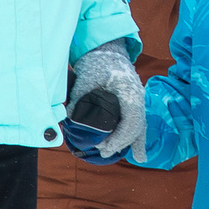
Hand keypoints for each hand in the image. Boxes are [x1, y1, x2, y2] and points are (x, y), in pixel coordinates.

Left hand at [68, 41, 145, 157]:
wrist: (107, 50)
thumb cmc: (98, 62)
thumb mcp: (86, 76)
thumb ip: (79, 95)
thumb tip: (68, 117)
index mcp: (130, 92)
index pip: (132, 120)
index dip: (121, 136)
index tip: (105, 146)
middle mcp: (138, 97)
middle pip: (136, 126)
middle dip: (123, 141)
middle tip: (104, 151)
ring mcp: (137, 100)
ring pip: (140, 126)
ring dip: (133, 141)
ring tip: (137, 158)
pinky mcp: (132, 103)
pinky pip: (138, 123)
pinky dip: (138, 138)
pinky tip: (140, 154)